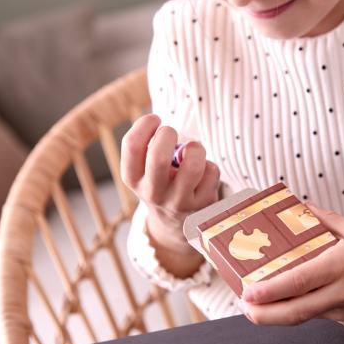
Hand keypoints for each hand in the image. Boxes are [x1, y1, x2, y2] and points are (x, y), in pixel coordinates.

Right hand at [120, 114, 219, 253]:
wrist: (174, 224)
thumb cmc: (161, 183)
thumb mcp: (144, 170)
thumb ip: (149, 149)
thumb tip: (170, 133)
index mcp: (133, 179)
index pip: (131, 146)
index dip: (145, 124)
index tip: (155, 120)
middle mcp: (153, 193)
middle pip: (159, 157)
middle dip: (168, 134)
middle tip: (171, 133)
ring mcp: (178, 202)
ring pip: (193, 166)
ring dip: (195, 148)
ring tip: (193, 149)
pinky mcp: (202, 206)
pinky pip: (211, 172)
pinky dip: (209, 165)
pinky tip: (202, 172)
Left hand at [239, 205, 343, 327]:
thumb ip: (325, 220)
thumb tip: (299, 209)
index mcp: (341, 266)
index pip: (298, 282)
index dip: (269, 291)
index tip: (247, 294)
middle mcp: (343, 293)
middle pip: (295, 313)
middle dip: (264, 315)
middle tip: (245, 309)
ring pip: (307, 316)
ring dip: (282, 312)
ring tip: (260, 305)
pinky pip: (325, 315)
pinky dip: (309, 308)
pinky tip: (300, 299)